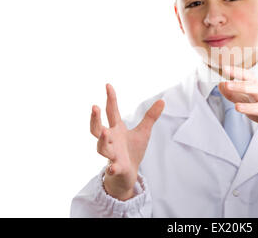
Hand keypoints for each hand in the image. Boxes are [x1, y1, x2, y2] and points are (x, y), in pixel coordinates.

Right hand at [90, 83, 163, 199]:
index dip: (110, 98)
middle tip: (94, 106)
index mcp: (116, 129)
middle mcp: (110, 140)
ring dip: (102, 140)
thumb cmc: (133, 150)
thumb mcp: (143, 131)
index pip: (111, 111)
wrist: (129, 173)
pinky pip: (112, 168)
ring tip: (105, 132)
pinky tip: (113, 168)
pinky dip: (112, 168)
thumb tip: (162, 100)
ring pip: (101, 148)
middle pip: (96, 129)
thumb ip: (151, 117)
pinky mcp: (117, 168)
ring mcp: (111, 154)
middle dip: (94, 119)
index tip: (108, 85)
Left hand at [218, 66, 257, 149]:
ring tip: (237, 107)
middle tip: (227, 84)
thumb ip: (234, 94)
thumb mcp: (249, 99)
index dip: (237, 72)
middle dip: (241, 86)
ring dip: (249, 107)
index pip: (248, 78)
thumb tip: (220, 84)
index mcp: (257, 90)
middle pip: (255, 89)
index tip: (225, 68)